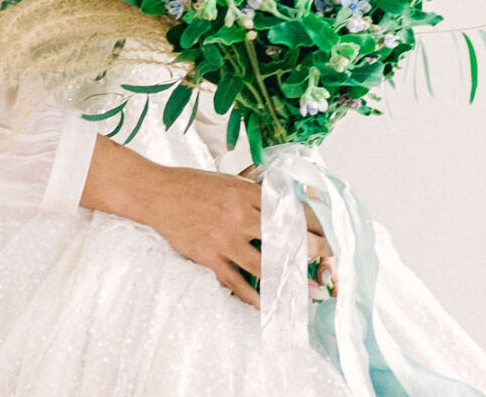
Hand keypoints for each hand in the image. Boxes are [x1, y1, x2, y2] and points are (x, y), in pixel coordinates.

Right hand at [138, 161, 335, 308]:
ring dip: (288, 277)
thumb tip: (283, 200)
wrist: (156, 193)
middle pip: (283, 236)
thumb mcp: (228, 180)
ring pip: (264, 264)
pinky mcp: (207, 257)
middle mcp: (237, 215)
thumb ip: (253, 192)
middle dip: (311, 250)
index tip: (328, 232)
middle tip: (328, 260)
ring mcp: (222, 239)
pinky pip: (235, 282)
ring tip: (308, 288)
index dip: (312, 223)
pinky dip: (252, 296)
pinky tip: (268, 304)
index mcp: (245, 192)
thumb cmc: (193, 185)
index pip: (288, 209)